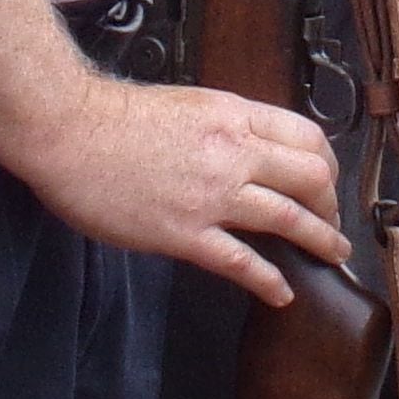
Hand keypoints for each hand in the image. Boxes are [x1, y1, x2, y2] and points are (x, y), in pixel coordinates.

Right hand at [22, 70, 344, 301]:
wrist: (67, 130)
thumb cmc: (113, 117)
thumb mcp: (187, 105)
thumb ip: (223, 127)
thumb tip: (247, 148)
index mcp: (233, 116)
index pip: (306, 136)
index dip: (327, 163)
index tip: (327, 182)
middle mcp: (233, 152)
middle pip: (311, 177)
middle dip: (330, 204)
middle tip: (332, 222)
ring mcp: (212, 195)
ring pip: (288, 218)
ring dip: (319, 239)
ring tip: (332, 255)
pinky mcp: (184, 232)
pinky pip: (241, 261)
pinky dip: (268, 280)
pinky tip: (281, 294)